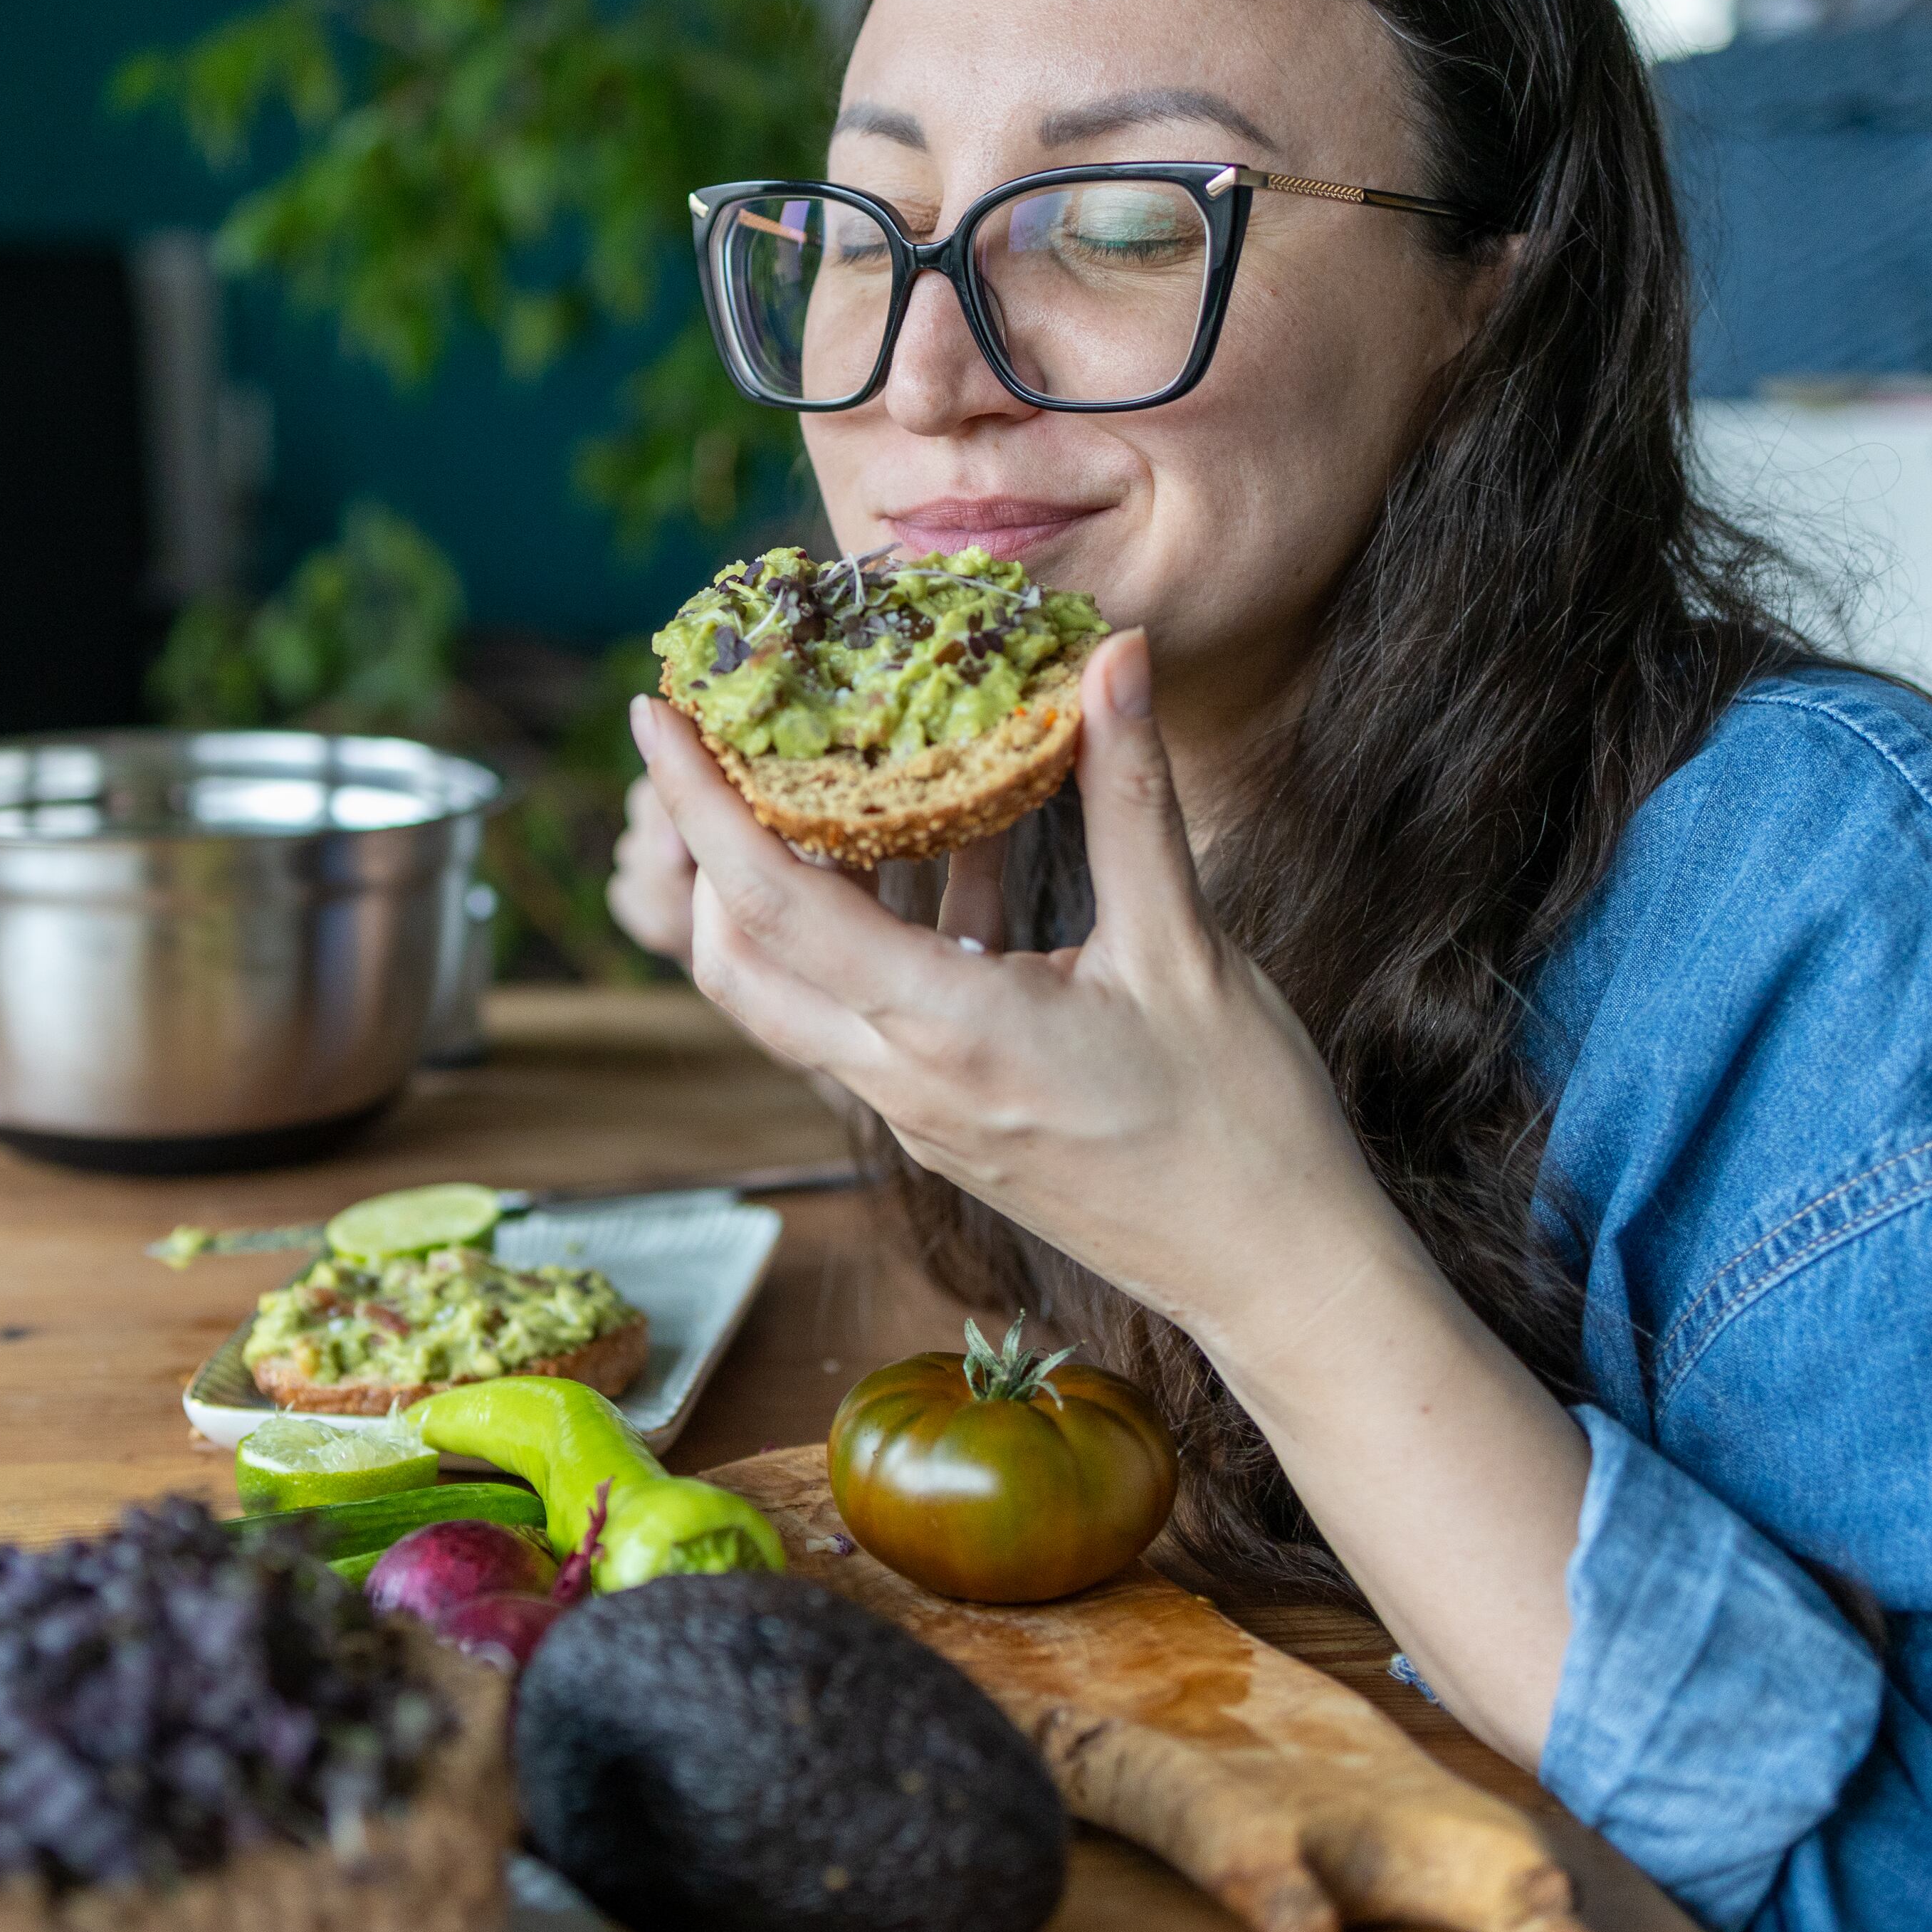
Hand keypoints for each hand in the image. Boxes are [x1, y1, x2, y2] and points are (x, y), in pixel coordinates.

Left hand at [625, 629, 1418, 1358]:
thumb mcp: (1186, 945)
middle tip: (716, 745)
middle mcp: (903, 1082)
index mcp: (944, 1033)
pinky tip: (950, 851)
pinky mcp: (947, 1124)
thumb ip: (1130, 797)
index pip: (772, 904)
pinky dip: (875, 930)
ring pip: (793, 994)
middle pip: (737, 962)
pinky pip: (869, 1014)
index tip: (655, 715)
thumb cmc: (1243, 1124)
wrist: (1276, 1274)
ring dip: (786, 889)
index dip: (699, 802)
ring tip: (821, 778)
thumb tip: (1109, 657)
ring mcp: (917, 1114)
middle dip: (704, 850)